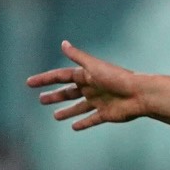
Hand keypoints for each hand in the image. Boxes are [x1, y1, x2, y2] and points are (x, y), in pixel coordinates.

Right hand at [26, 41, 148, 129]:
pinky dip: (83, 123)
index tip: (29, 83)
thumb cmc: (117, 78)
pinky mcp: (107, 114)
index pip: (61, 76)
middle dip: (55, 96)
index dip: (45, 79)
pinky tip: (73, 127)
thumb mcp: (94, 67)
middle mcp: (92, 88)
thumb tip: (63, 43)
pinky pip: (92, 119)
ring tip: (55, 116)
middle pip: (69, 93)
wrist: (140, 94)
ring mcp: (99, 102)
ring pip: (79, 107)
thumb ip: (78, 57)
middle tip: (41, 100)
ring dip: (67, 111)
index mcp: (87, 75)